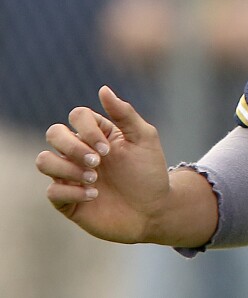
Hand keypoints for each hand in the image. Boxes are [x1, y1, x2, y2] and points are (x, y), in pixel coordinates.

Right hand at [36, 86, 170, 242]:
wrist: (152, 210)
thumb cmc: (149, 171)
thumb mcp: (143, 138)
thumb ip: (124, 113)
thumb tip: (103, 89)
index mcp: (97, 132)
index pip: (77, 115)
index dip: (88, 129)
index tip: (108, 150)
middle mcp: (80, 151)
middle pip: (54, 133)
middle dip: (72, 146)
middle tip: (97, 162)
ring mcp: (71, 175)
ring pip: (43, 160)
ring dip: (67, 168)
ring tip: (95, 179)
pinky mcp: (67, 200)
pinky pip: (52, 191)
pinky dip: (72, 191)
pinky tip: (95, 195)